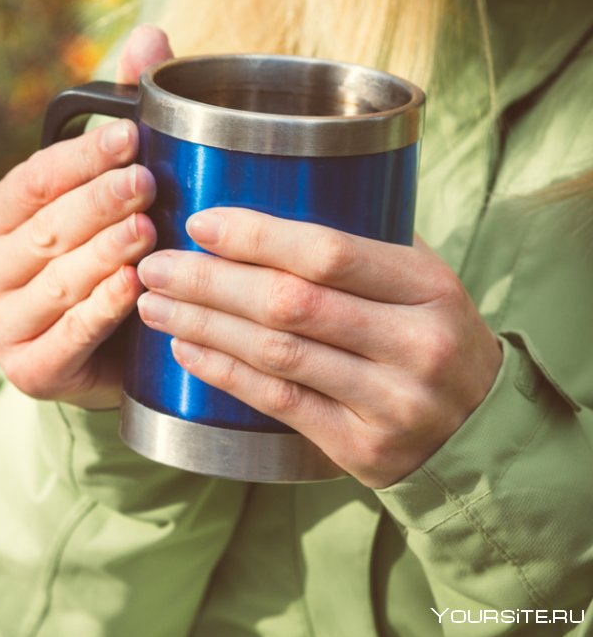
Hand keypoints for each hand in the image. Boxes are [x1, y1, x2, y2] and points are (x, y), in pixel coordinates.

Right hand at [0, 26, 172, 408]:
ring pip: (56, 280)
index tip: (133, 136)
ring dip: (104, 253)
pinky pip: (66, 335)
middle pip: (44, 229)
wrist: (108, 357)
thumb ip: (123, 115)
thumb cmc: (103, 258)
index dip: (81, 157)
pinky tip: (135, 286)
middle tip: (149, 181)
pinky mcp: (26, 372)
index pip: (30, 181)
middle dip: (99, 202)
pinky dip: (101, 309)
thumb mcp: (107, 190)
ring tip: (149, 229)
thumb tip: (151, 37)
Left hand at [135, 208, 503, 487]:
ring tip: (155, 304)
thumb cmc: (431, 334)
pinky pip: (277, 403)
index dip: (256, 236)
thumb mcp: (423, 281)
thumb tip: (272, 189)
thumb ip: (364, 243)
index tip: (200, 223)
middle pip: (291, 303)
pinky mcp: (362, 447)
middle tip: (157, 265)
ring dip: (204, 325)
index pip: (329, 253)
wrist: (480, 431)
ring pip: (277, 354)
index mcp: (429, 287)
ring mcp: (390, 401)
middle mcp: (415, 344)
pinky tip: (186, 349)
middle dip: (211, 282)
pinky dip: (224, 372)